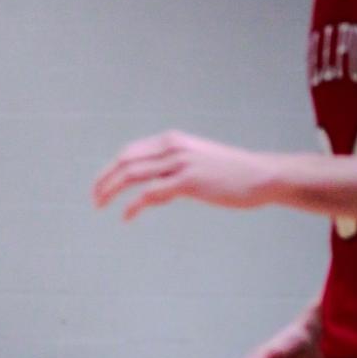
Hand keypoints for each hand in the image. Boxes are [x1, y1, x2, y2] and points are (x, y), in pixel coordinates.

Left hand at [93, 132, 276, 221]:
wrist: (262, 176)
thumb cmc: (231, 174)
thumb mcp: (197, 163)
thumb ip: (172, 170)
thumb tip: (150, 191)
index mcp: (173, 140)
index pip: (130, 152)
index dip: (110, 170)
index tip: (100, 187)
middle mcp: (173, 147)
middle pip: (125, 161)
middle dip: (104, 180)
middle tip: (94, 200)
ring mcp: (180, 162)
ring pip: (132, 174)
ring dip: (111, 191)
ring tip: (101, 206)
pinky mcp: (188, 181)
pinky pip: (150, 193)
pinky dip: (134, 205)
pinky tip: (127, 216)